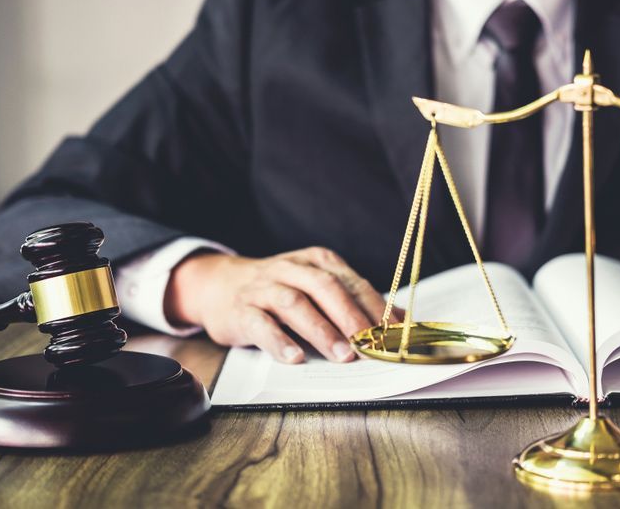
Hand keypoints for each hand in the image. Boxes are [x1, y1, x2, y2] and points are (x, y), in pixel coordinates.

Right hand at [165, 247, 398, 362]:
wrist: (220, 286)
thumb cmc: (280, 291)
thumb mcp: (316, 287)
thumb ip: (352, 301)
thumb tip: (399, 322)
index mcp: (316, 261)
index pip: (352, 282)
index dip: (375, 307)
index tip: (394, 333)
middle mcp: (291, 269)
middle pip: (326, 288)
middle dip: (351, 317)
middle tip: (370, 345)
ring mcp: (264, 289)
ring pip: (295, 304)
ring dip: (321, 331)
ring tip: (341, 355)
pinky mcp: (241, 311)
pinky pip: (261, 325)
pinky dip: (279, 341)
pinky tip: (294, 358)